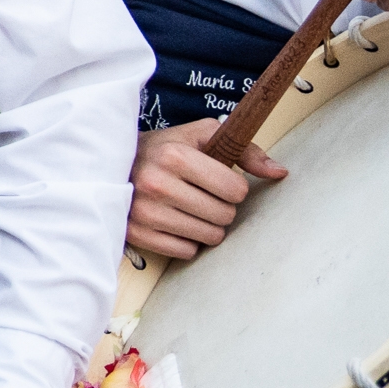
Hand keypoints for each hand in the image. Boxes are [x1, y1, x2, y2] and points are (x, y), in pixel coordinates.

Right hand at [126, 116, 284, 259]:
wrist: (108, 163)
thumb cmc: (162, 149)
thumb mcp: (199, 136)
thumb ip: (244, 151)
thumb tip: (280, 172)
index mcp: (174, 155)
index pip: (236, 190)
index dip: (233, 187)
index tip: (217, 181)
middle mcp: (156, 183)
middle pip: (224, 216)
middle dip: (221, 207)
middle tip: (201, 195)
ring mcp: (144, 211)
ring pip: (208, 237)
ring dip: (206, 226)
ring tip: (189, 209)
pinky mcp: (135, 233)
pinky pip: (185, 251)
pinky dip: (186, 241)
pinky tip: (174, 222)